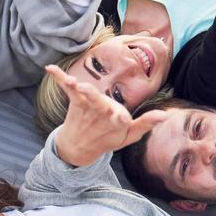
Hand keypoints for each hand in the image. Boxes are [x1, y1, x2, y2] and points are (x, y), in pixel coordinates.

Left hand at [45, 64, 165, 165]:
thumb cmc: (109, 137)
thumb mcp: (129, 135)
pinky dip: (59, 78)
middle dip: (93, 98)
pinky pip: (67, 88)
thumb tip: (165, 115)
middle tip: (85, 90)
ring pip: (82, 97)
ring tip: (73, 82)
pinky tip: (50, 69)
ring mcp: (86, 108)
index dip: (121, 119)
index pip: (120, 121)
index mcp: (116, 122)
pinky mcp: (76, 102)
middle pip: (98, 105)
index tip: (122, 118)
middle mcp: (101, 114)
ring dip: (77, 88)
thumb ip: (145, 124)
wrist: (79, 147)